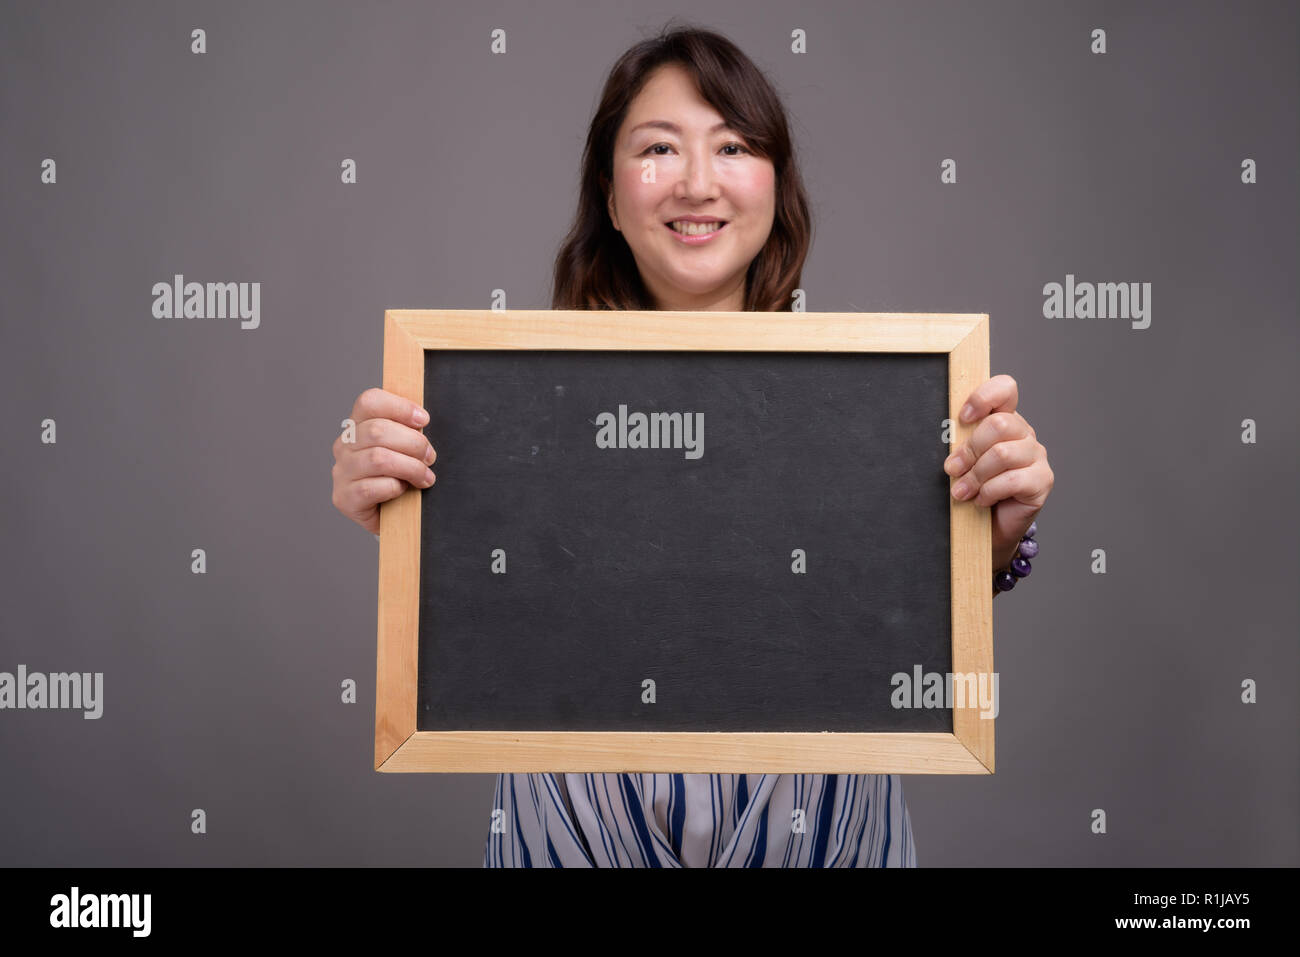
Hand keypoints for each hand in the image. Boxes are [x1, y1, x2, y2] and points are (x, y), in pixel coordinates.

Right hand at [331, 388, 436, 534]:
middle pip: (377, 431)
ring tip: (425, 477)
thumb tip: (422, 420)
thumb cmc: (401, 476)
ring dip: (410, 467)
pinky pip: (371, 488)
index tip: (424, 420)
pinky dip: (394, 488)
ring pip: (378, 459)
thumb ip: (409, 431)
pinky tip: (403, 491)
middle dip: (413, 443)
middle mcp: (344, 446)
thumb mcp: (405, 448)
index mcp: (357, 425)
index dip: (400, 407)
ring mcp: (341, 472)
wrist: (393, 517)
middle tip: (430, 457)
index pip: (369, 402)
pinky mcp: (344, 498)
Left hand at [943, 374, 1053, 569]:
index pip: (1005, 389)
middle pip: (998, 425)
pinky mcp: (1042, 481)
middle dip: (969, 450)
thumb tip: (947, 443)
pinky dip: (990, 492)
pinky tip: (982, 500)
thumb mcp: (963, 462)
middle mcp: (1024, 434)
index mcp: (1004, 420)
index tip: (963, 418)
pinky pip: (1012, 480)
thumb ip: (960, 444)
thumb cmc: (973, 490)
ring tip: (962, 492)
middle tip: (952, 470)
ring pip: (1003, 453)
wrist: (989, 528)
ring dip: (976, 476)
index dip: (983, 398)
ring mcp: (1036, 456)